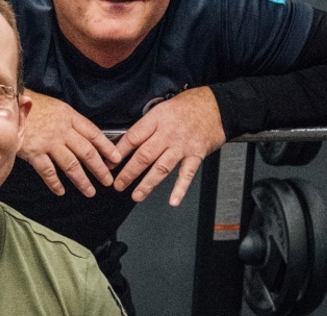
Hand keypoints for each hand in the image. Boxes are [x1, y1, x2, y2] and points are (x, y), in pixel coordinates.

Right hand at [18, 90, 120, 196]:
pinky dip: (55, 183)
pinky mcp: (33, 152)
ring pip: (71, 164)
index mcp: (69, 116)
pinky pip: (48, 171)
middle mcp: (62, 130)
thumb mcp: (55, 107)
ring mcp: (48, 142)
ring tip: (90, 191)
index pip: (94, 133)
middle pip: (86, 152)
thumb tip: (85, 137)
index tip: (116, 159)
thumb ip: (69, 122)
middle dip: (99, 168)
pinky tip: (60, 191)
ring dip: (82, 180)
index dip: (107, 148)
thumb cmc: (30, 106)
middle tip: (108, 180)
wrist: (6, 104)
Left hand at [113, 86, 226, 204]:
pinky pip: (186, 174)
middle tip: (118, 185)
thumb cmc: (189, 105)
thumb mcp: (163, 108)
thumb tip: (127, 142)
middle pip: (143, 156)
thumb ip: (148, 126)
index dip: (118, 153)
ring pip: (161, 167)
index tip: (109, 164)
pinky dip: (180, 188)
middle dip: (128, 173)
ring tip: (136, 195)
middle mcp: (168, 133)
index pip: (133, 138)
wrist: (218, 105)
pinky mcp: (196, 154)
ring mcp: (182, 145)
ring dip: (147, 183)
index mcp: (157, 120)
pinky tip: (173, 200)